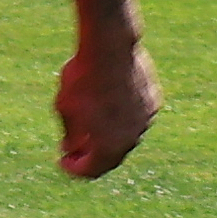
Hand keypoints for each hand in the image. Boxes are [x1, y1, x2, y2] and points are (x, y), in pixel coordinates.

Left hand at [54, 37, 158, 178]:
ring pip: (125, 136)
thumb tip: (71, 148)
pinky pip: (136, 116)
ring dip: (108, 135)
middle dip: (92, 154)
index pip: (90, 171)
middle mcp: (131, 139)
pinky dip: (122, 116)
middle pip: (111, 157)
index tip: (63, 159)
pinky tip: (109, 102)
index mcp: (107, 147)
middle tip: (76, 147)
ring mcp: (145, 120)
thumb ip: (71, 133)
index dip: (73, 168)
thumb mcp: (65, 108)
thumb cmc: (82, 78)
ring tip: (92, 122)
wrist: (110, 46)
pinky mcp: (153, 102)